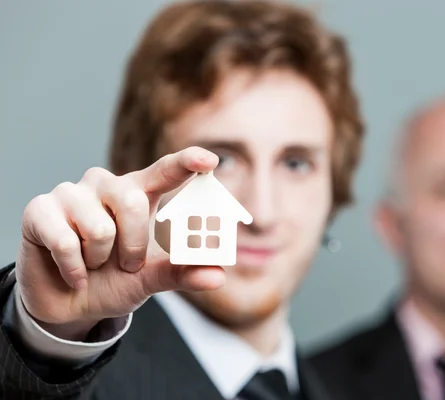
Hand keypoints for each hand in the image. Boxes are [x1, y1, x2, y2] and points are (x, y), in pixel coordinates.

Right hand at [16, 147, 224, 339]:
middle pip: (133, 201)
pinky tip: (73, 273)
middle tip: (126, 264)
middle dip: (134, 245)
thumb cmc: (114, 281)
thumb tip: (217, 275)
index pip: (165, 170)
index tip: (209, 160)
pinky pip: (65, 242)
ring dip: (100, 260)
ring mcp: (70, 193)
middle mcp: (105, 185)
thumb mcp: (151, 279)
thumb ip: (181, 273)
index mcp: (139, 193)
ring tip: (94, 263)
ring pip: (100, 227)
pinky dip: (74, 269)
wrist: (69, 304)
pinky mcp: (39, 209)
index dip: (186, 162)